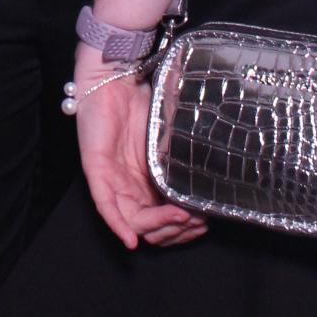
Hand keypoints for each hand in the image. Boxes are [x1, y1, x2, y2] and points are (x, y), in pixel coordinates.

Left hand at [74, 55, 206, 250]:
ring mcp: (111, 180)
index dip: (185, 227)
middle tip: (198, 218)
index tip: (206, 220)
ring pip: (133, 220)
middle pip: (151, 227)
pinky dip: (119, 225)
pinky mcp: (96, 169)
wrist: (115, 77)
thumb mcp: (170, 138)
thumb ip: (183, 159)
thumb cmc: (141, 103)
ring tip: (182, 215)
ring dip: (159, 225)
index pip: (163, 221)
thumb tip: (220, 178)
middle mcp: (129, 187)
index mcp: (147, 182)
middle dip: (177, 228)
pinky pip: (105, 206)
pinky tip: (132, 238)